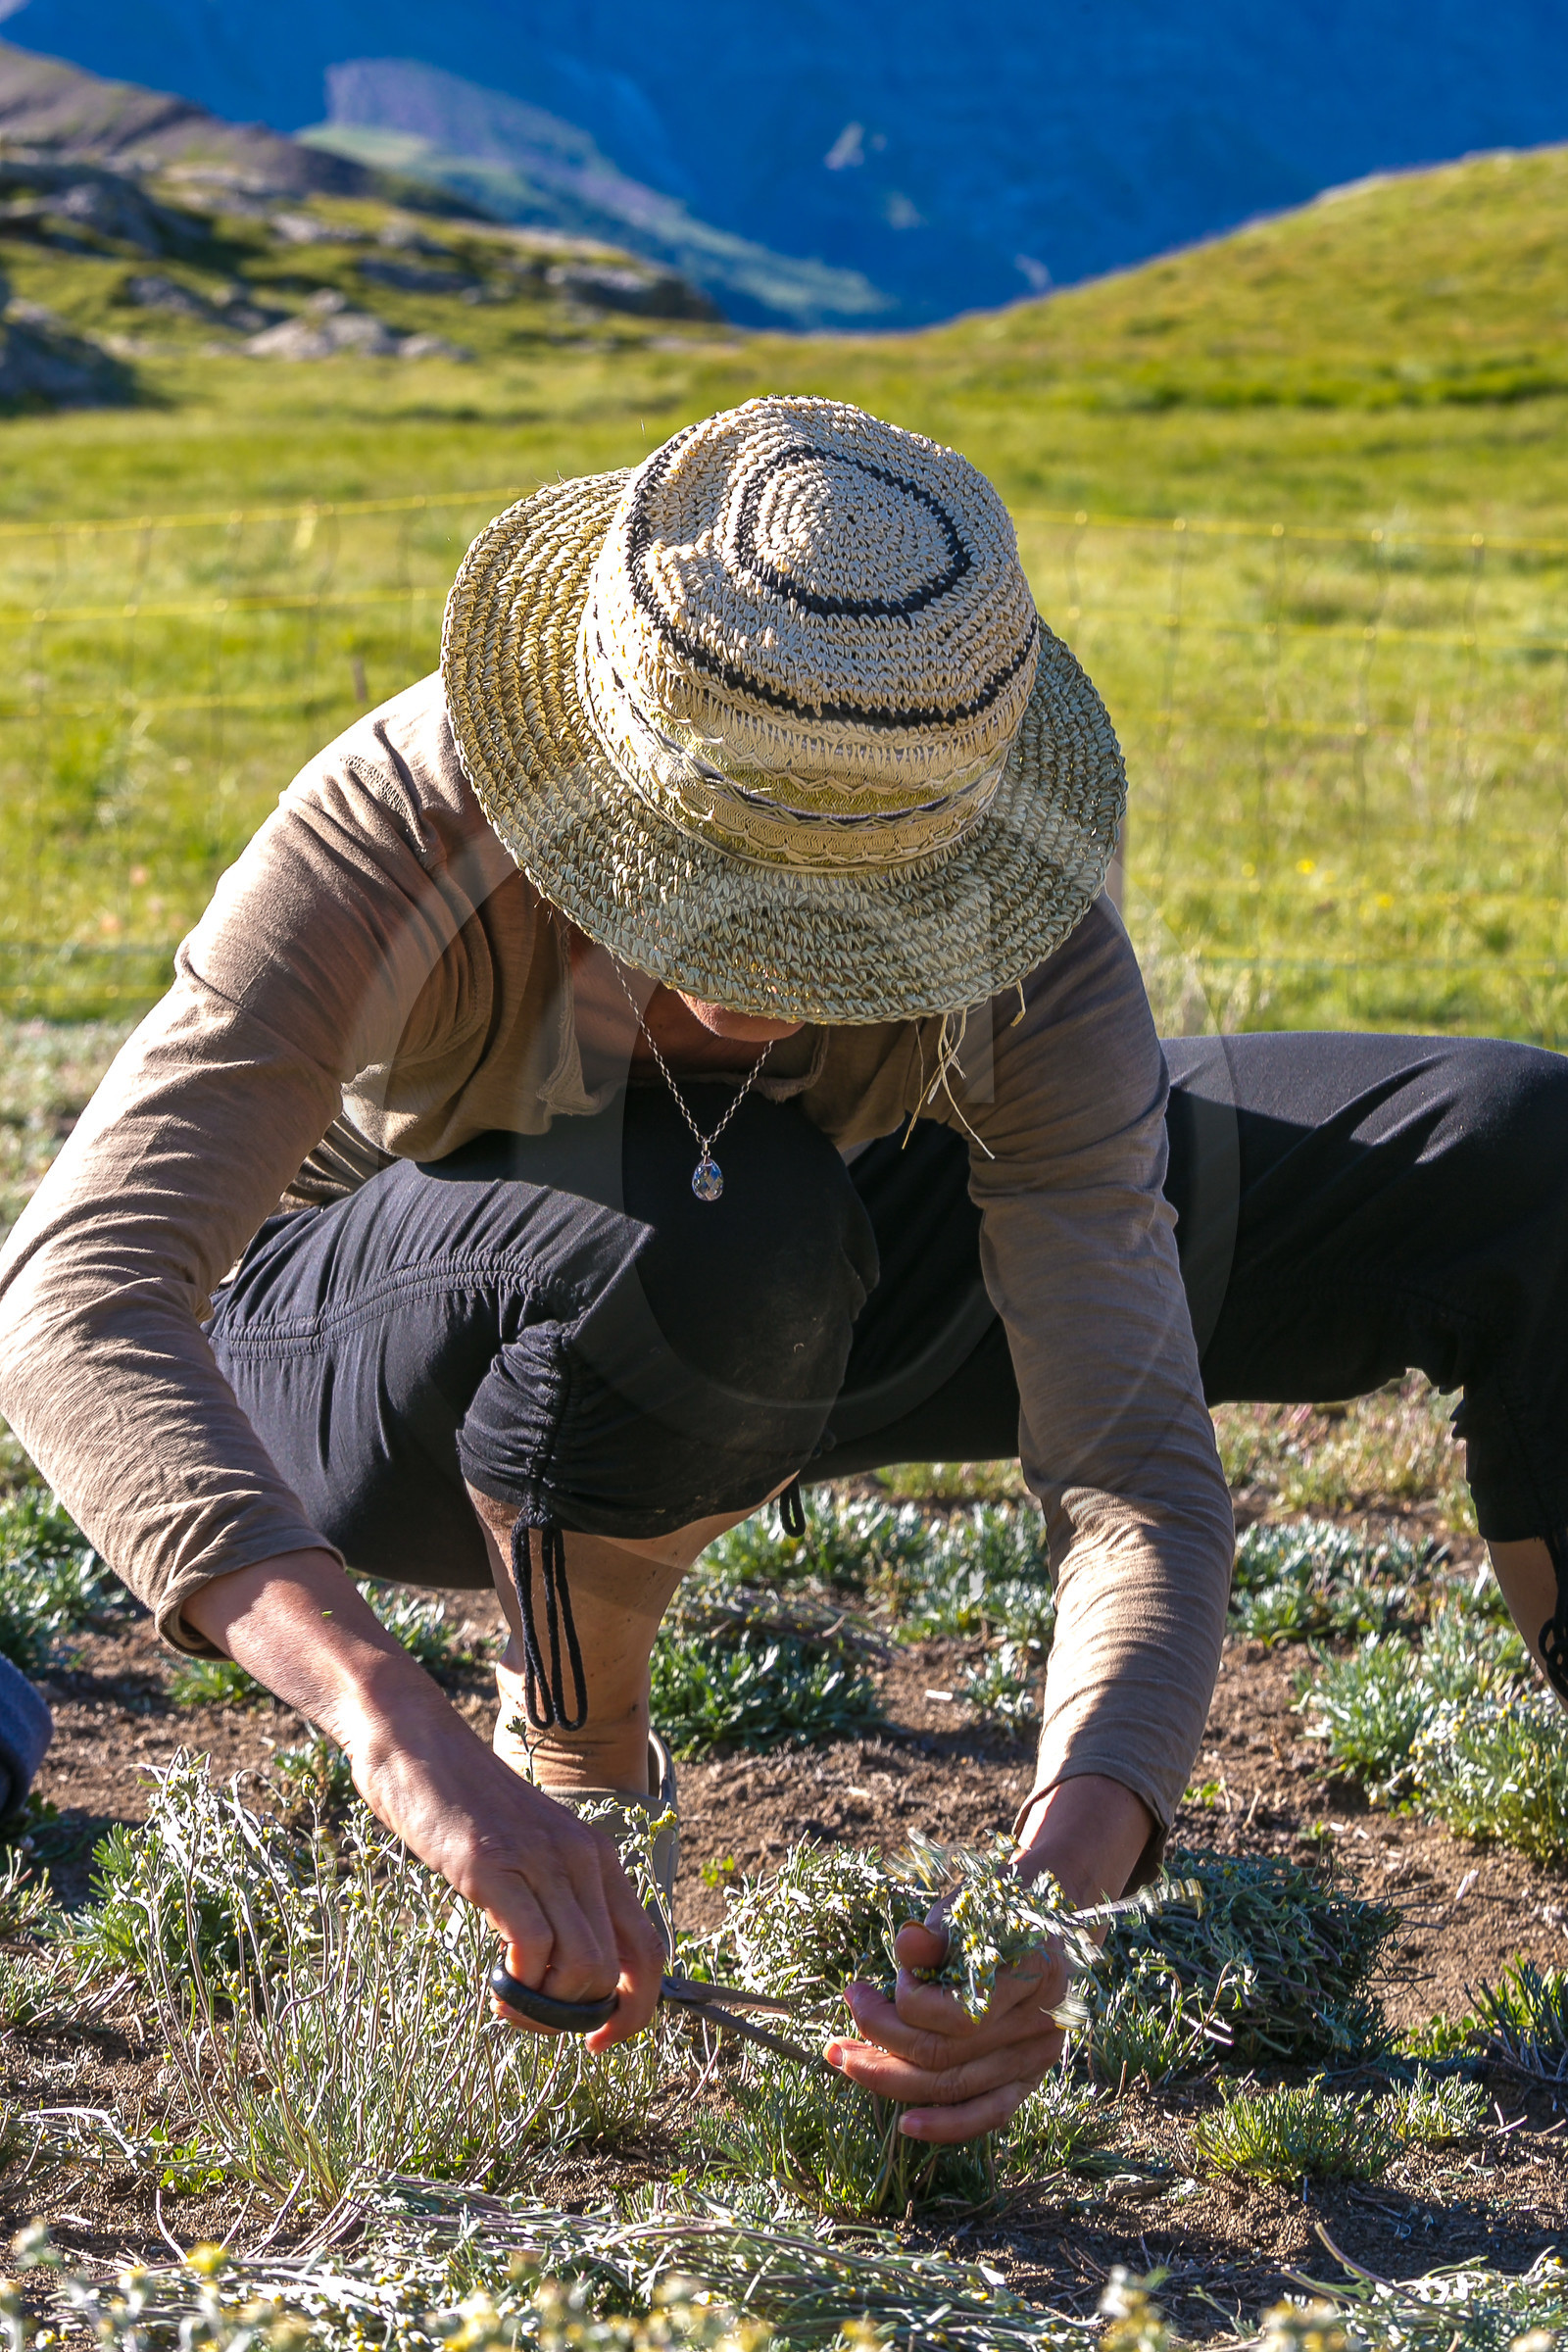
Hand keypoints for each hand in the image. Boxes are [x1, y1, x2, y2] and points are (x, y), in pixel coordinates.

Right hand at [181, 1549, 666, 2051]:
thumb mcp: (529, 1849)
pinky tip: (495, 1983)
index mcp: (598, 1857)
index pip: (650, 1949)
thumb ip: (557, 1896)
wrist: (414, 1740)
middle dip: (579, 2016)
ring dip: (547, 2008)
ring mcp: (540, 1858)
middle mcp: (582, 1857)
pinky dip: (520, 1985)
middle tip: (533, 2016)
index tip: (599, 2039)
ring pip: (582, 1968)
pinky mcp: (492, 1864)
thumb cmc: (465, 1804)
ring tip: (510, 2001)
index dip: (637, 2009)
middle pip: (616, 1971)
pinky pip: (533, 1947)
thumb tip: (571, 1972)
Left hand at [823, 1774, 1154, 2141]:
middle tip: (836, 2035)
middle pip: (945, 2055)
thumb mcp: (962, 1911)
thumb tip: (907, 1943)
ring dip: (891, 2079)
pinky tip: (906, 2125)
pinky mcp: (1028, 2079)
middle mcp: (1039, 2023)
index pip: (954, 2014)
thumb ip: (934, 1936)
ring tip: (845, 2061)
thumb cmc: (991, 1912)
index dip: (906, 2000)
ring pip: (955, 2086)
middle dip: (880, 2043)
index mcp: (1032, 1972)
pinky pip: (988, 2113)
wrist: (1041, 1924)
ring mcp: (1036, 2057)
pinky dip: (947, 2125)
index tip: (888, 1975)